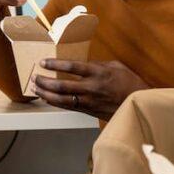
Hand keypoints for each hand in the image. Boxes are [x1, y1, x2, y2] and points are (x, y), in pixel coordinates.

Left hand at [33, 59, 148, 119]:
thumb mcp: (116, 66)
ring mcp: (90, 101)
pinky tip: (46, 98)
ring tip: (35, 88)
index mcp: (99, 73)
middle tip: (34, 77)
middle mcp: (92, 88)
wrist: (139, 104)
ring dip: (46, 94)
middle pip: (62, 86)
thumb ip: (97, 64)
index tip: (43, 62)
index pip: (72, 67)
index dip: (55, 64)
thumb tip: (81, 64)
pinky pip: (68, 107)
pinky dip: (55, 103)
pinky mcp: (89, 110)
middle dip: (45, 82)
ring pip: (62, 100)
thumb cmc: (129, 82)